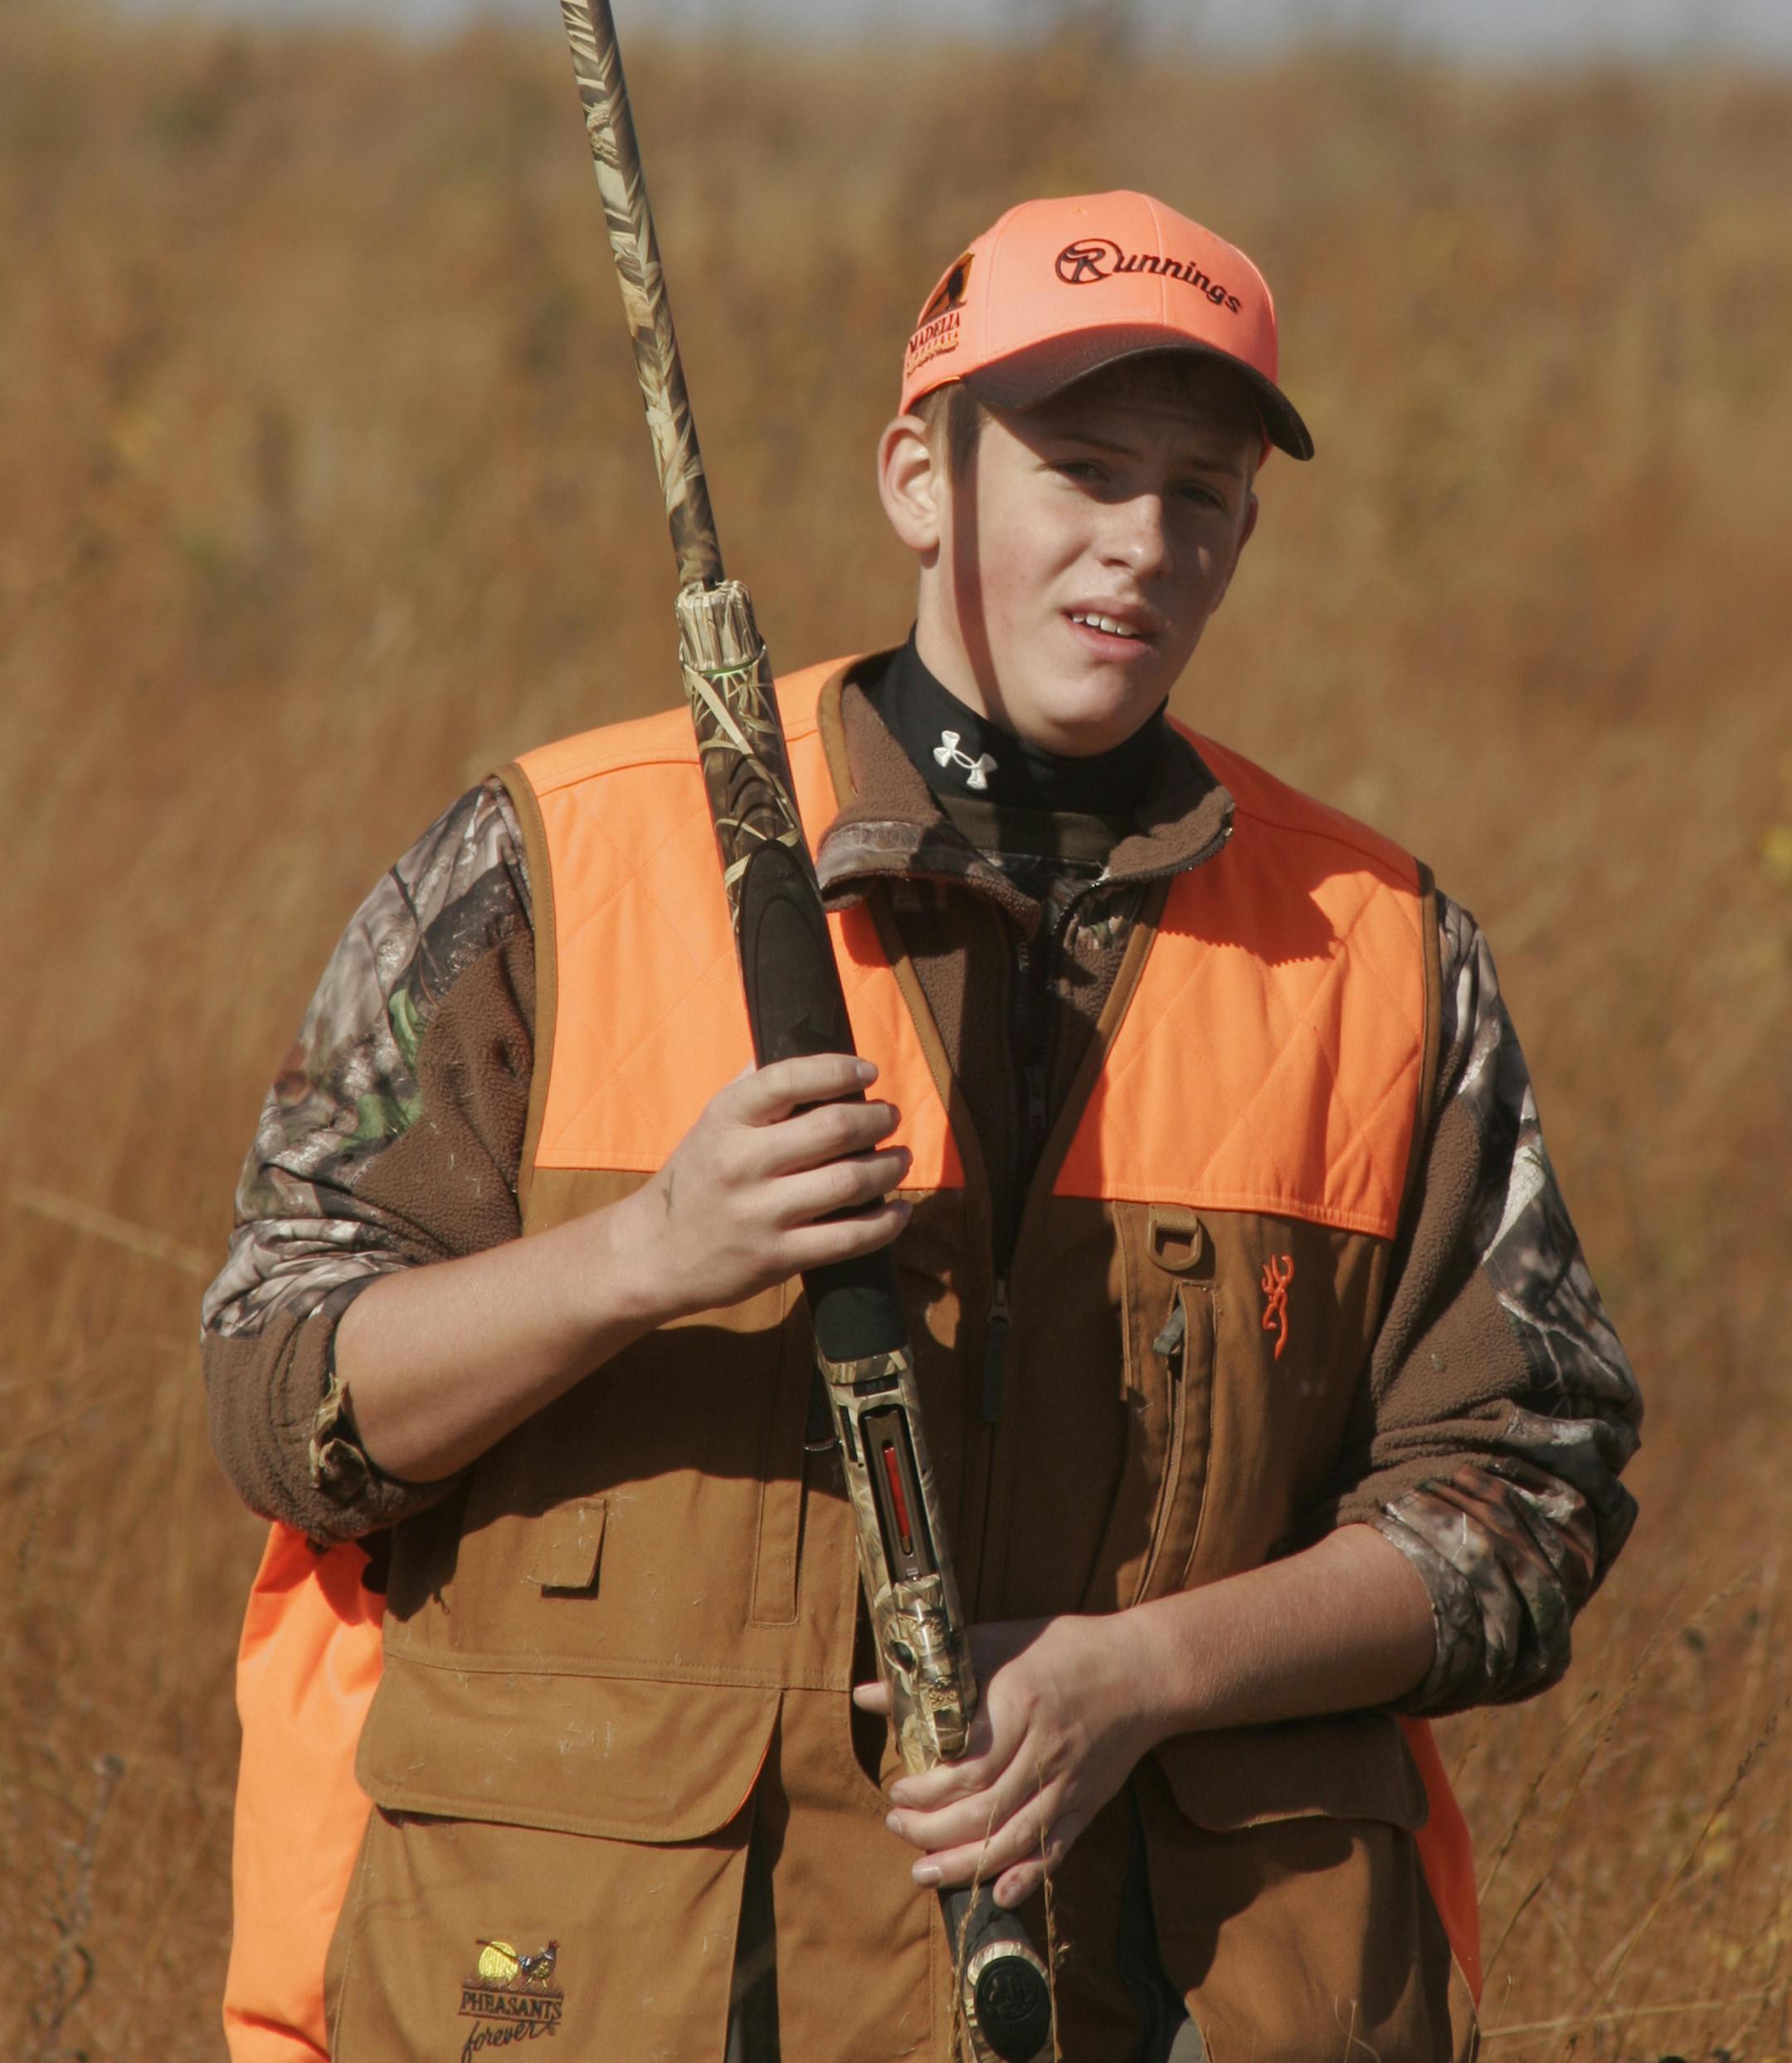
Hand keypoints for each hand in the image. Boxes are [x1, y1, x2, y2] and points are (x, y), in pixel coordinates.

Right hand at [611, 1053, 911, 1324]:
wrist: (656, 1254)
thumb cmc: (697, 1179)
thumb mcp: (712, 1124)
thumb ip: (755, 1086)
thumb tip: (803, 1042)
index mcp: (726, 1119)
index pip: (789, 1078)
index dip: (839, 1069)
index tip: (869, 1071)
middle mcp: (742, 1162)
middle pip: (833, 1128)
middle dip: (876, 1118)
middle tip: (890, 1116)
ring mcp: (760, 1213)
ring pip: (849, 1181)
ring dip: (889, 1166)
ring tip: (900, 1158)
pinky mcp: (778, 1257)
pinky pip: (848, 1237)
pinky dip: (885, 1222)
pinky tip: (898, 1209)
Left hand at [853, 1612, 1154, 1909]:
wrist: (1143, 1670)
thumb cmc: (1062, 1649)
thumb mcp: (997, 1644)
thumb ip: (935, 1673)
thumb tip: (867, 1694)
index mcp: (1021, 1706)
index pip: (969, 1766)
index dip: (928, 1790)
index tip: (898, 1791)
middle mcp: (1045, 1752)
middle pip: (985, 1810)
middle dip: (934, 1831)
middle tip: (898, 1827)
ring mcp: (1068, 1785)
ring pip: (1014, 1840)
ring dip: (966, 1864)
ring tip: (923, 1871)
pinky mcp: (1087, 1805)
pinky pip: (1056, 1851)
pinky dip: (1027, 1878)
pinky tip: (997, 1895)